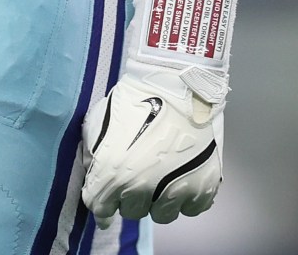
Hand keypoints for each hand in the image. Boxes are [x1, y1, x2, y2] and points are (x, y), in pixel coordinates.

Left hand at [81, 61, 225, 223]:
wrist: (178, 82)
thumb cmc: (136, 97)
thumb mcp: (99, 122)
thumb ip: (94, 154)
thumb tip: (95, 173)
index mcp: (112, 174)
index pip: (100, 207)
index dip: (101, 206)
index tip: (105, 208)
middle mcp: (142, 189)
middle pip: (132, 211)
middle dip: (130, 196)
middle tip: (137, 175)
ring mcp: (176, 191)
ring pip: (162, 214)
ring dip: (158, 199)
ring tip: (162, 175)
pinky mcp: (203, 188)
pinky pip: (191, 208)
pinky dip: (187, 197)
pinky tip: (183, 178)